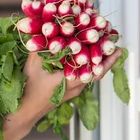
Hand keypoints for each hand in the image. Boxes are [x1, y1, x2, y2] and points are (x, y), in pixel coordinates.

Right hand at [6, 49, 122, 136]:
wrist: (24, 112)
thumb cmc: (28, 90)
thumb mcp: (33, 66)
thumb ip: (40, 47)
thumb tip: (46, 28)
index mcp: (71, 82)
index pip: (96, 70)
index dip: (107, 59)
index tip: (116, 47)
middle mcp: (77, 87)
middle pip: (98, 72)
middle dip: (108, 58)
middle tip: (114, 44)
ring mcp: (75, 90)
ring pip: (92, 74)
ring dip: (99, 62)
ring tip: (104, 47)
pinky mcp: (70, 90)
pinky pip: (84, 76)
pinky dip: (89, 66)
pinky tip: (88, 56)